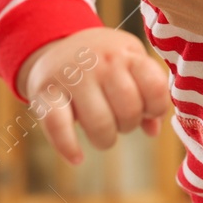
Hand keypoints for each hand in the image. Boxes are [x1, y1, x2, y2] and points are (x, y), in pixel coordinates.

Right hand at [15, 25, 169, 164]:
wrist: (56, 45)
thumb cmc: (103, 59)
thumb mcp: (130, 61)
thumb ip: (147, 91)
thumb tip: (153, 130)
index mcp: (126, 55)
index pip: (155, 86)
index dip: (156, 107)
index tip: (148, 110)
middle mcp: (101, 63)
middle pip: (128, 110)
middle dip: (128, 125)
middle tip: (120, 122)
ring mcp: (73, 77)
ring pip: (99, 124)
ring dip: (105, 140)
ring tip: (102, 134)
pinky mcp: (46, 93)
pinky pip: (58, 127)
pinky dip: (68, 147)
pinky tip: (77, 157)